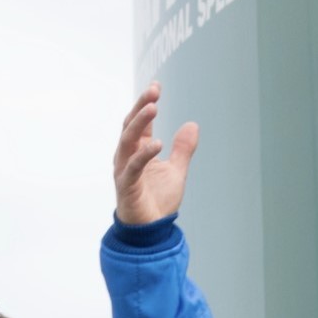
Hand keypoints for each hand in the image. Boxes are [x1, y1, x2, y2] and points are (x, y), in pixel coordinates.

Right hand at [114, 82, 198, 224]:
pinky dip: (144, 154)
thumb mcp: (176, 171)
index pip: (141, 122)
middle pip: (131, 125)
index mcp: (138, 151)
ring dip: (140, 122)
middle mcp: (128, 157)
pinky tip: (157, 144)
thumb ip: (182, 149)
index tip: (156, 86)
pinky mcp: (127, 185)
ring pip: (128, 140)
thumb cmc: (158, 201)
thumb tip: (192, 125)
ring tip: (153, 107)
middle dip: (141, 106)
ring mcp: (124, 170)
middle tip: (153, 90)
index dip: (146, 103)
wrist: (150, 231)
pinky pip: (133, 166)